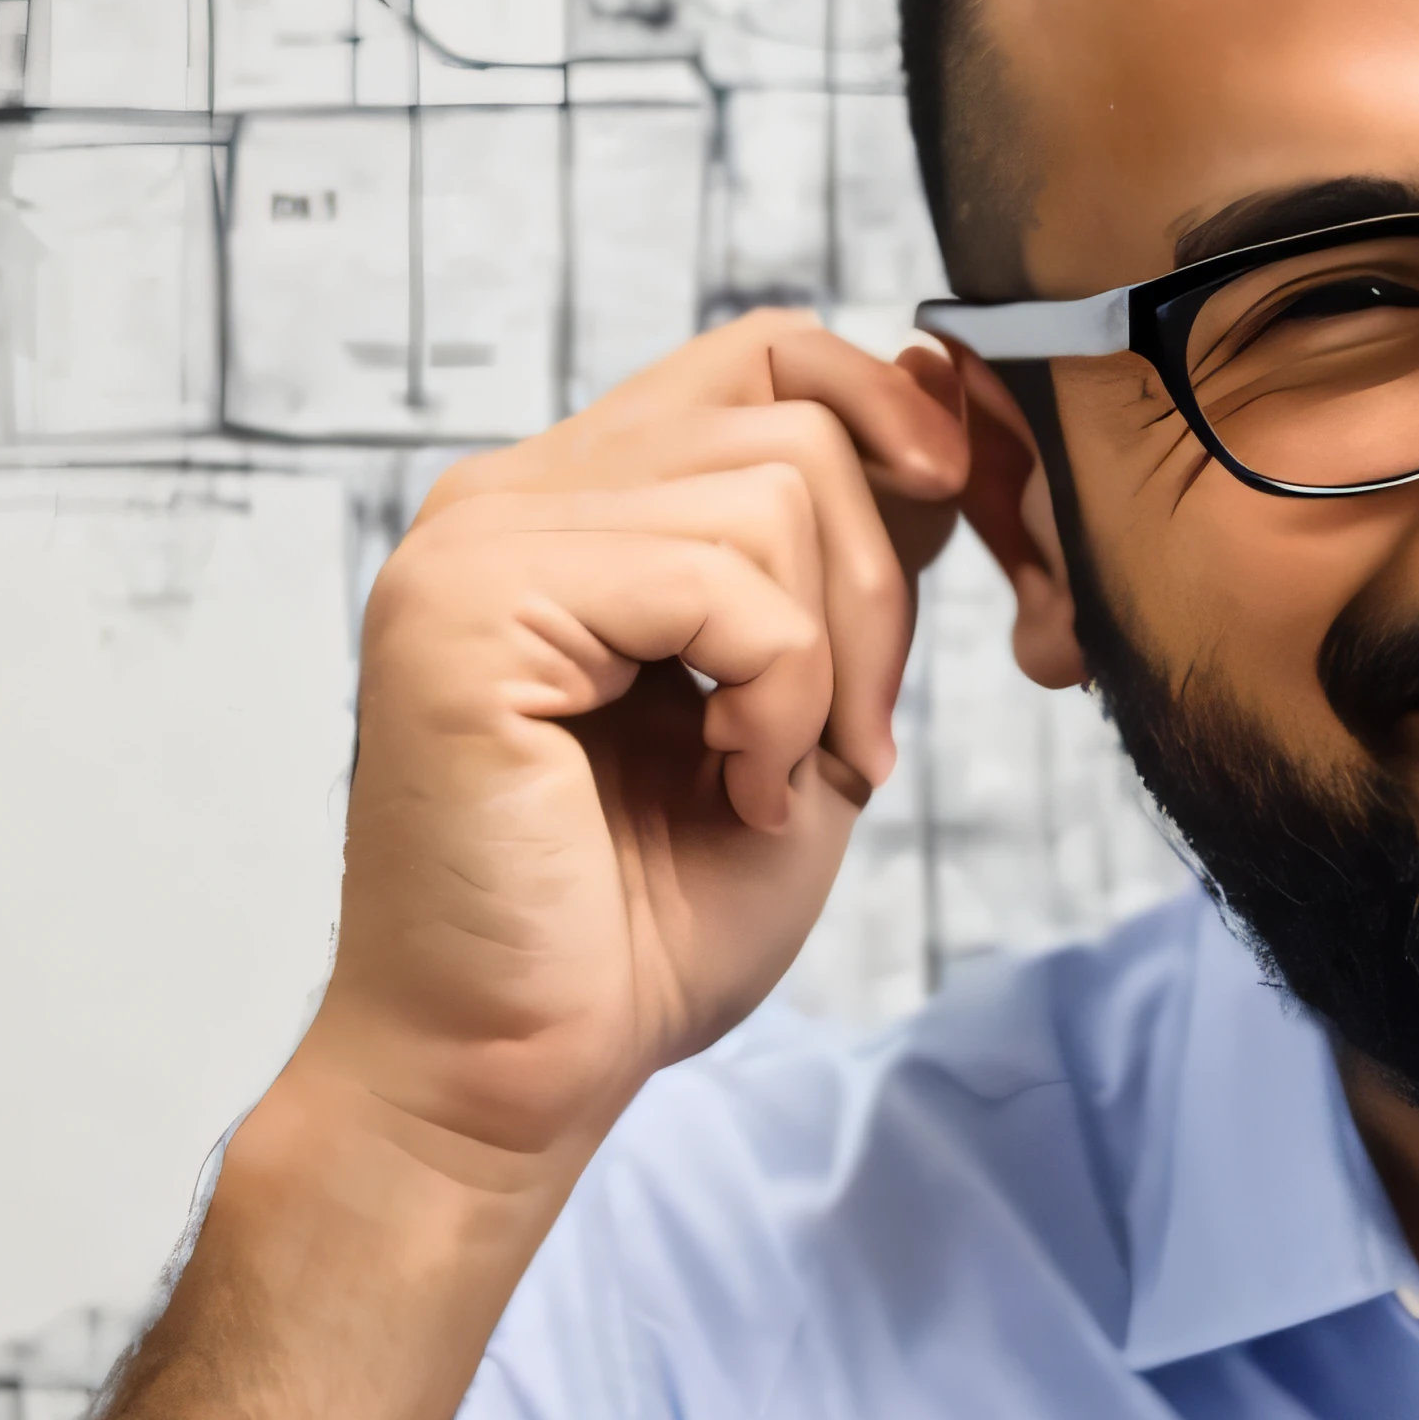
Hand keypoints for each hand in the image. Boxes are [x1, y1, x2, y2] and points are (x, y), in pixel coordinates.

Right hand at [297, 310, 970, 1174]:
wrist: (524, 1068)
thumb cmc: (646, 923)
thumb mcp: (802, 716)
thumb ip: (849, 573)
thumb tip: (940, 413)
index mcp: (579, 506)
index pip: (763, 351)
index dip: (886, 416)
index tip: (949, 528)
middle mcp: (512, 496)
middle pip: (791, 416)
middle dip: (878, 592)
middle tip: (851, 745)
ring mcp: (478, 542)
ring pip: (772, 490)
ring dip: (828, 663)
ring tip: (769, 778)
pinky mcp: (470, 610)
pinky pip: (718, 580)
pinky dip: (777, 700)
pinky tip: (735, 790)